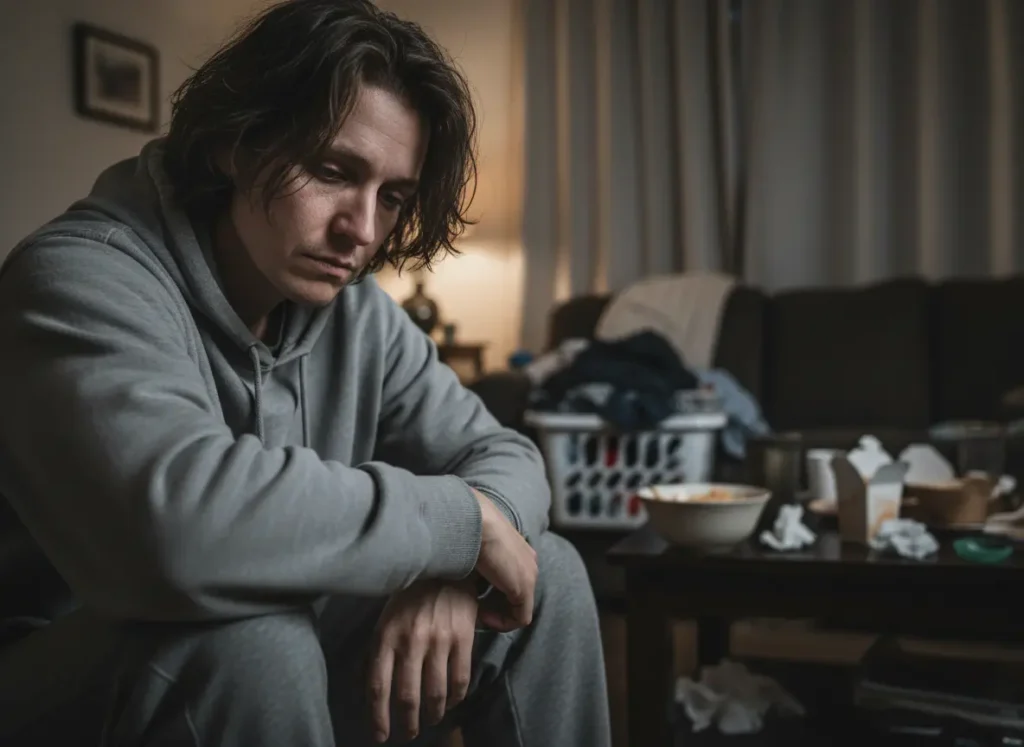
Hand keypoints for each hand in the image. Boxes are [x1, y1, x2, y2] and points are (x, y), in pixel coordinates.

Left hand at [368, 579, 477, 742]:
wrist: (445, 565)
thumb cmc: (410, 596)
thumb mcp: (385, 620)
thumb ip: (376, 653)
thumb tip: (368, 689)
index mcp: (386, 636)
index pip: (378, 686)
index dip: (378, 716)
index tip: (380, 735)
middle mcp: (411, 640)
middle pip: (407, 696)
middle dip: (407, 723)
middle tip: (408, 734)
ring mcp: (439, 639)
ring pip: (436, 692)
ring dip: (433, 714)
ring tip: (430, 721)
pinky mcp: (463, 637)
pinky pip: (460, 678)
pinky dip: (456, 697)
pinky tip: (451, 702)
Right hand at [472, 489, 537, 630]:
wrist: (473, 520)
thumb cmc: (465, 529)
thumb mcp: (473, 546)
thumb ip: (477, 561)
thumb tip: (464, 576)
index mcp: (518, 549)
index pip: (510, 579)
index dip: (491, 593)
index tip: (472, 596)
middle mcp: (529, 562)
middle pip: (515, 594)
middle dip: (494, 604)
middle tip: (474, 608)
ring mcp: (529, 575)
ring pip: (517, 607)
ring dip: (496, 614)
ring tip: (476, 612)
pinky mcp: (524, 588)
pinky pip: (519, 618)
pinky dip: (501, 622)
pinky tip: (482, 616)